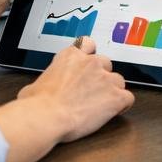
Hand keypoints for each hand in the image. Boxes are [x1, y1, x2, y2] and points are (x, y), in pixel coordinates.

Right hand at [17, 37, 134, 141]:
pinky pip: (128, 98)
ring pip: (119, 81)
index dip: (89, 55)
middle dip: (101, 76)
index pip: (88, 44)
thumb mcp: (34, 85)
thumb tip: (38, 90)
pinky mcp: (115, 96)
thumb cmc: (36, 104)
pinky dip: (122, 105)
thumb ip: (46, 81)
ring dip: (112, 91)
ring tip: (100, 105)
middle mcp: (91, 63)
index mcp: (70, 56)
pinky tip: (114, 111)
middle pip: (106, 64)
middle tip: (92, 91)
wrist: (46, 117)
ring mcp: (105, 78)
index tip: (88, 66)